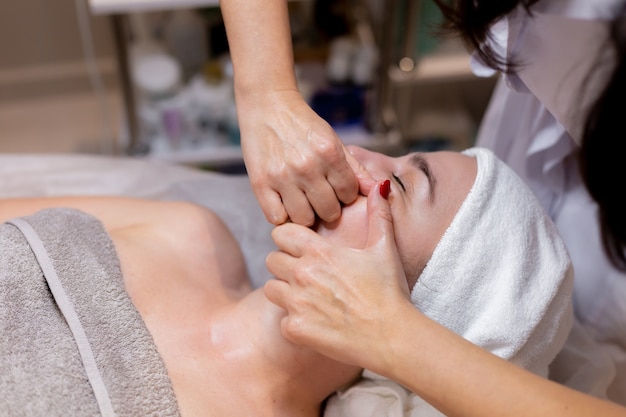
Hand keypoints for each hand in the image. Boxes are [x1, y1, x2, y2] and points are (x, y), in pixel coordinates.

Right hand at [237, 89, 374, 225]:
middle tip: (318, 197)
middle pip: (329, 212)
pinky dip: (282, 215)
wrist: (267, 106)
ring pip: (304, 219)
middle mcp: (307, 166)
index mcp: (329, 153)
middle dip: (327, 208)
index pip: (348, 195)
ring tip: (301, 200)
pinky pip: (277, 218)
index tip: (334, 189)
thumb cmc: (302, 125)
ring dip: (305, 214)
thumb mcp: (333, 140)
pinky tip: (284, 203)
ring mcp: (282, 177)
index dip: (343, 195)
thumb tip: (379, 189)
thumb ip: (356, 168)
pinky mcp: (260, 184)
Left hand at [264, 181, 411, 370]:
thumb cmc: (389, 291)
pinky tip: (316, 321)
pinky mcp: (295, 329)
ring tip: (308, 297)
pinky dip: (295, 321)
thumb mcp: (384, 248)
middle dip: (286, 265)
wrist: (392, 337)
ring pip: (270, 288)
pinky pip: (282, 320)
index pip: (280, 233)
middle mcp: (302, 274)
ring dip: (285, 291)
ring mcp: (296, 303)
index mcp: (319, 251)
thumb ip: (378, 214)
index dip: (290, 239)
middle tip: (307, 275)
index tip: (302, 248)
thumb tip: (381, 186)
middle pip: (272, 260)